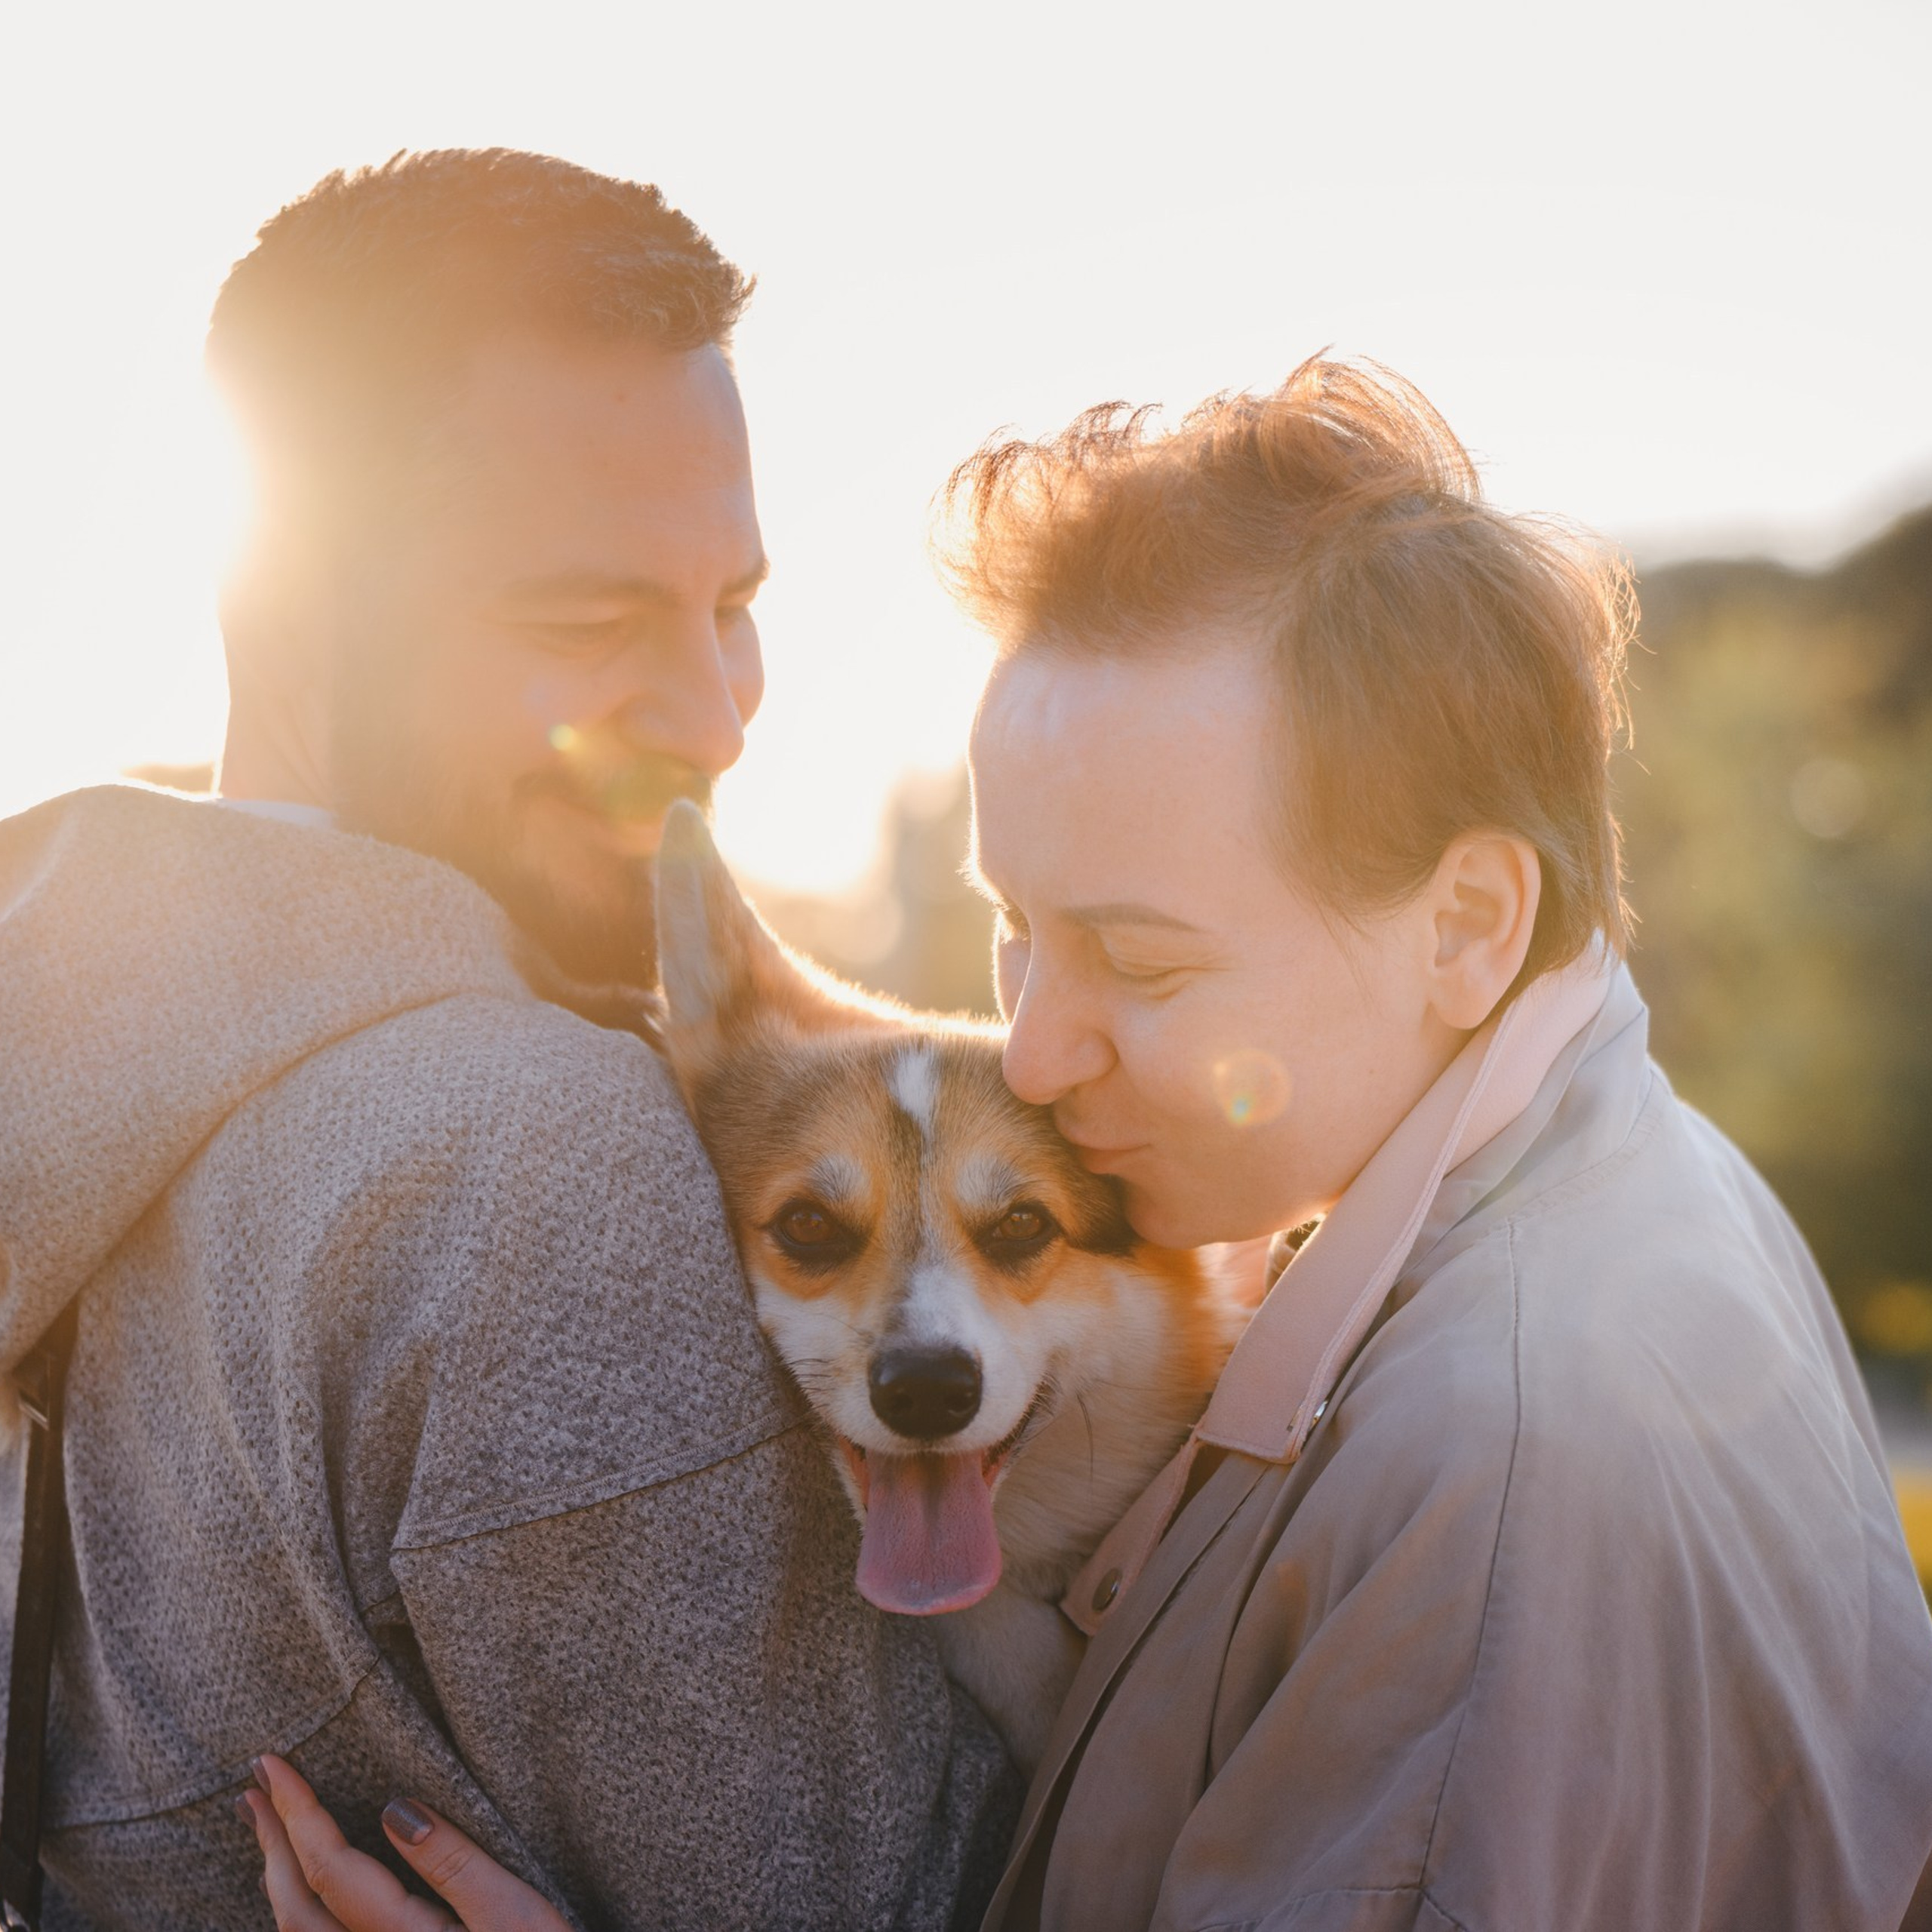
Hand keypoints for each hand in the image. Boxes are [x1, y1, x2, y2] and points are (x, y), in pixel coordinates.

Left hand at [239, 1754, 567, 1931]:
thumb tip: (396, 1810)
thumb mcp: (514, 1911)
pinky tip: (306, 1889)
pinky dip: (299, 1910)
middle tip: (254, 1785)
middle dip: (272, 1841)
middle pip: (296, 1906)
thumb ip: (455, 1863)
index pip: (329, 1866)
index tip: (272, 1762)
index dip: (296, 1811)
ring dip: (277, 1875)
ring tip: (269, 1829)